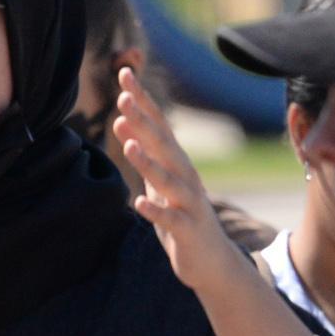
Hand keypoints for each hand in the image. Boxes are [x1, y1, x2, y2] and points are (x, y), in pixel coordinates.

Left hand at [110, 67, 246, 291]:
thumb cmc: (181, 217)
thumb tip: (123, 122)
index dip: (142, 100)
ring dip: (148, 161)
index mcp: (176, 162)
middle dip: (144, 121)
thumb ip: (145, 154)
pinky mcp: (188, 230)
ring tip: (128, 145)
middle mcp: (185, 176)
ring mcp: (189, 203)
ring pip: (168, 179)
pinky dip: (156, 210)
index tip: (124, 73)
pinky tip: (139, 203)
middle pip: (163, 144)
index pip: (158, 123)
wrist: (211, 262)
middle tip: (123, 99)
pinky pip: (170, 219)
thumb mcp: (160, 182)